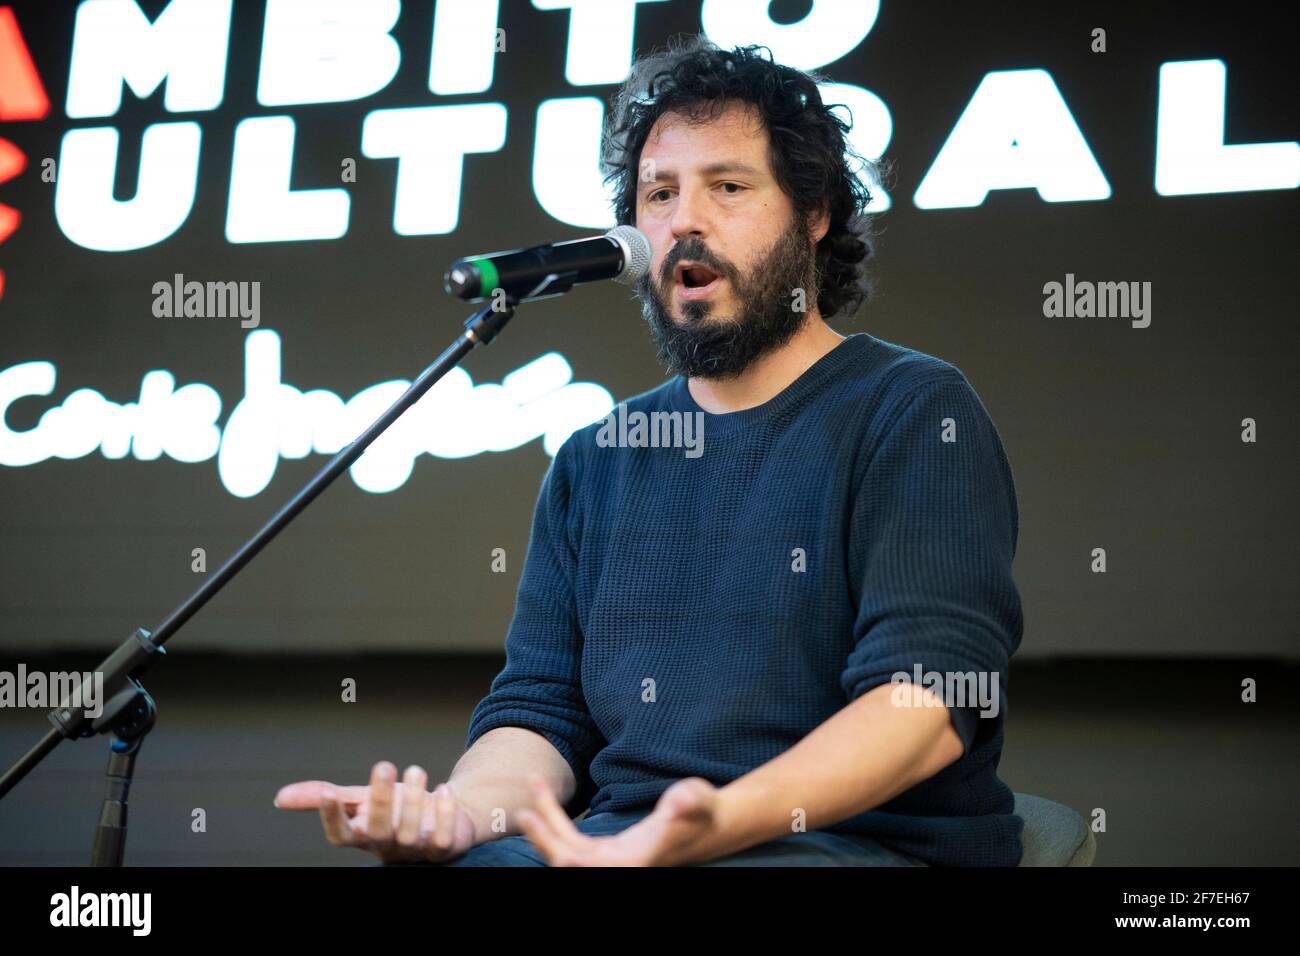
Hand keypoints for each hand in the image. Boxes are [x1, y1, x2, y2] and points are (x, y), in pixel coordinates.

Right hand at [274, 760, 479, 863]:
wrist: (440, 812)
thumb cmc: (395, 807)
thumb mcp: (359, 800)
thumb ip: (325, 798)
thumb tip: (280, 797)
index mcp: (362, 835)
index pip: (340, 836)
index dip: (332, 818)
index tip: (329, 792)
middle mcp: (386, 846)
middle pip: (379, 831)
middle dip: (381, 800)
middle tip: (384, 766)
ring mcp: (416, 850)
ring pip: (412, 834)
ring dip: (415, 801)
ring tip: (416, 771)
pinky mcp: (444, 848)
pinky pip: (444, 838)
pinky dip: (445, 814)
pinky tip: (443, 789)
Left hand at [517, 774, 723, 865]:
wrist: (709, 823)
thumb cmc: (704, 812)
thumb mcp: (699, 801)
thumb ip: (690, 801)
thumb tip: (679, 801)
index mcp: (633, 861)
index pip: (586, 864)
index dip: (560, 850)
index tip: (538, 825)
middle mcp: (617, 866)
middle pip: (568, 861)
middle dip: (543, 839)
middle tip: (522, 810)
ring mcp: (610, 860)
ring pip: (566, 849)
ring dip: (546, 822)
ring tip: (535, 784)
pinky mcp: (608, 851)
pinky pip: (573, 839)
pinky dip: (556, 819)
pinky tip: (545, 797)